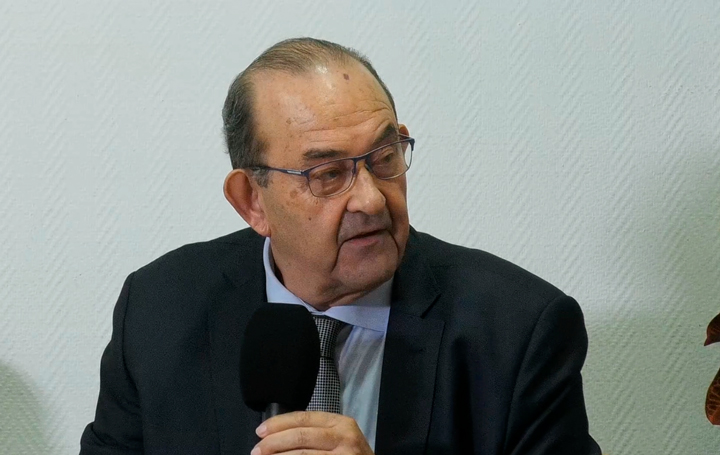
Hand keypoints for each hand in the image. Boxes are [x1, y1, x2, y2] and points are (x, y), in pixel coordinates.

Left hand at [252, 411, 373, 454]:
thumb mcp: (340, 437)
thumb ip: (316, 432)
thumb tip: (278, 434)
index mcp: (341, 423)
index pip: (304, 417)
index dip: (279, 424)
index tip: (260, 431)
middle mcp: (344, 437)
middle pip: (300, 435)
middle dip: (273, 442)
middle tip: (256, 450)